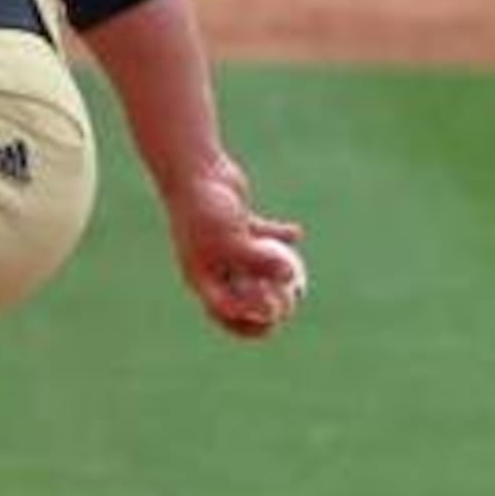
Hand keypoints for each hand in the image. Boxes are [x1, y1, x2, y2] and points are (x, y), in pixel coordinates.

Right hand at [163, 154, 307, 340]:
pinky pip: (260, 235)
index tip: (273, 324)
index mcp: (201, 276)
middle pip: (240, 293)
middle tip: (291, 306)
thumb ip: (260, 262)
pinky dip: (277, 235)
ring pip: (253, 266)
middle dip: (265, 302)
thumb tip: (291, 278)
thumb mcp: (233, 241)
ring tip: (298, 274)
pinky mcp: (236, 223)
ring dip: (274, 271)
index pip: (222, 312)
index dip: (246, 324)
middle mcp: (212, 264)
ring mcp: (223, 244)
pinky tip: (296, 232)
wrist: (195, 171)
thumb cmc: (207, 211)